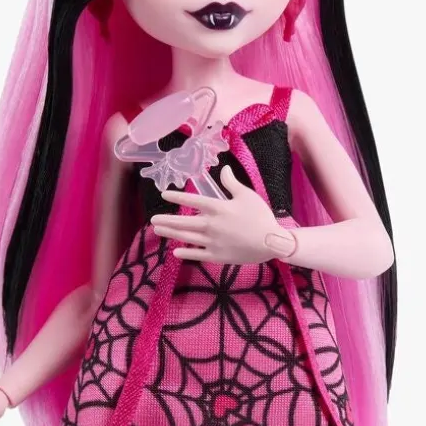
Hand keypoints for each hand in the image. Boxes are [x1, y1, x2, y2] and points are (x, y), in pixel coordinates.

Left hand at [152, 167, 295, 263]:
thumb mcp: (247, 195)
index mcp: (218, 208)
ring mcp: (213, 242)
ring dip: (171, 233)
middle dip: (167, 220)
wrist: (272, 242)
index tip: (164, 194)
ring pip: (187, 237)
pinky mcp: (218, 256)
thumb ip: (231, 183)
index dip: (177, 196)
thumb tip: (223, 169)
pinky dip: (185, 253)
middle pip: (184, 222)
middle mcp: (211, 225)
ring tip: (158, 230)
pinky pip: (198, 255)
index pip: (192, 200)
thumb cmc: (261, 216)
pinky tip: (175, 251)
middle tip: (153, 219)